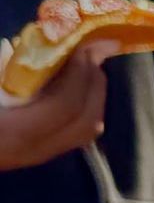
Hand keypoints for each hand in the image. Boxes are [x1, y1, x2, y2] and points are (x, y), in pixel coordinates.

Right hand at [0, 44, 108, 170]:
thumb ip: (4, 69)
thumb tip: (18, 47)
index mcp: (13, 131)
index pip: (65, 107)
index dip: (78, 74)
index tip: (79, 46)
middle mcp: (32, 150)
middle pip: (85, 122)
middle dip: (95, 85)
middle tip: (91, 52)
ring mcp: (35, 156)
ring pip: (83, 132)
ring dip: (92, 96)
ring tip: (84, 66)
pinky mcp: (35, 154)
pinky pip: (71, 134)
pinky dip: (80, 108)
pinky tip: (69, 85)